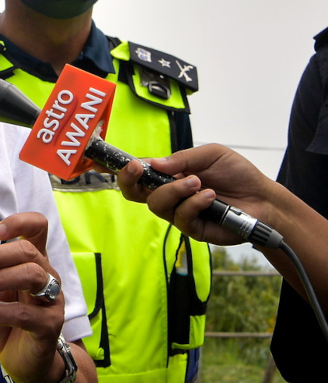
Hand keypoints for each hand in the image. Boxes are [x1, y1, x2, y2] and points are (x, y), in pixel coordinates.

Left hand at [0, 212, 64, 382]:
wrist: (23, 360)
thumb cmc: (6, 320)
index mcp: (33, 262)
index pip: (38, 229)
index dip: (20, 223)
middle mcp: (47, 276)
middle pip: (28, 251)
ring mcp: (53, 300)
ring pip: (33, 274)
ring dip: (1, 278)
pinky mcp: (51, 324)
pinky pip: (27, 312)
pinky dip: (2, 311)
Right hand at [116, 143, 277, 244]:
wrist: (263, 198)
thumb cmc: (238, 174)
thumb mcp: (211, 154)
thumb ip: (183, 158)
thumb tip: (154, 163)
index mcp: (169, 175)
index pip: (139, 174)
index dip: (123, 170)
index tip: (118, 162)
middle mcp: (170, 194)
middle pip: (135, 194)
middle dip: (130, 181)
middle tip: (139, 168)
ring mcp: (179, 212)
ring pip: (157, 205)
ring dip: (175, 190)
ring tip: (198, 182)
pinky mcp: (193, 228)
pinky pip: (181, 217)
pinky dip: (194, 203)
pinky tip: (209, 196)